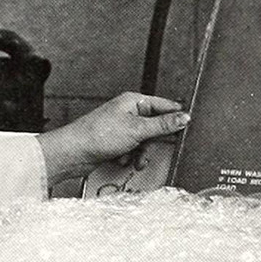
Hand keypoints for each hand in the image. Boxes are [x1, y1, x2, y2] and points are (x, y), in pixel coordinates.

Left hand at [36, 93, 189, 185]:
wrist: (73, 153)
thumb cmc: (97, 134)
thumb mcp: (137, 129)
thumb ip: (163, 125)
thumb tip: (183, 118)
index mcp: (134, 101)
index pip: (164, 105)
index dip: (176, 117)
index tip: (187, 126)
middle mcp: (128, 112)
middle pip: (155, 126)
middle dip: (153, 142)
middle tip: (152, 148)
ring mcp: (121, 128)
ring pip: (145, 142)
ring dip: (141, 153)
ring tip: (135, 159)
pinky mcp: (115, 142)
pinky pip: (133, 150)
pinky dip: (131, 157)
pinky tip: (122, 160)